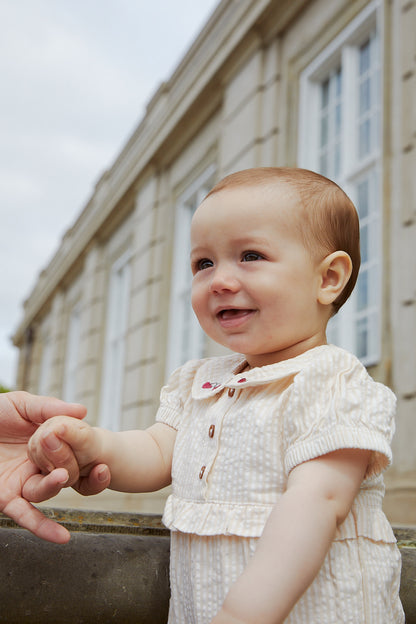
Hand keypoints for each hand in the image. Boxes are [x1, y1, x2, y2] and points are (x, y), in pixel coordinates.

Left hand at [0, 391, 108, 542]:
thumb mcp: (23, 405)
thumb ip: (50, 408)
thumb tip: (83, 412)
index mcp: (44, 445)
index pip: (73, 454)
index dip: (88, 455)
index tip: (103, 458)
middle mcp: (36, 466)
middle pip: (63, 474)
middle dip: (77, 471)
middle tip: (87, 465)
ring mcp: (21, 482)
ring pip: (46, 491)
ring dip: (55, 486)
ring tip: (62, 475)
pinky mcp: (5, 497)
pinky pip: (26, 515)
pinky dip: (43, 527)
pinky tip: (62, 537)